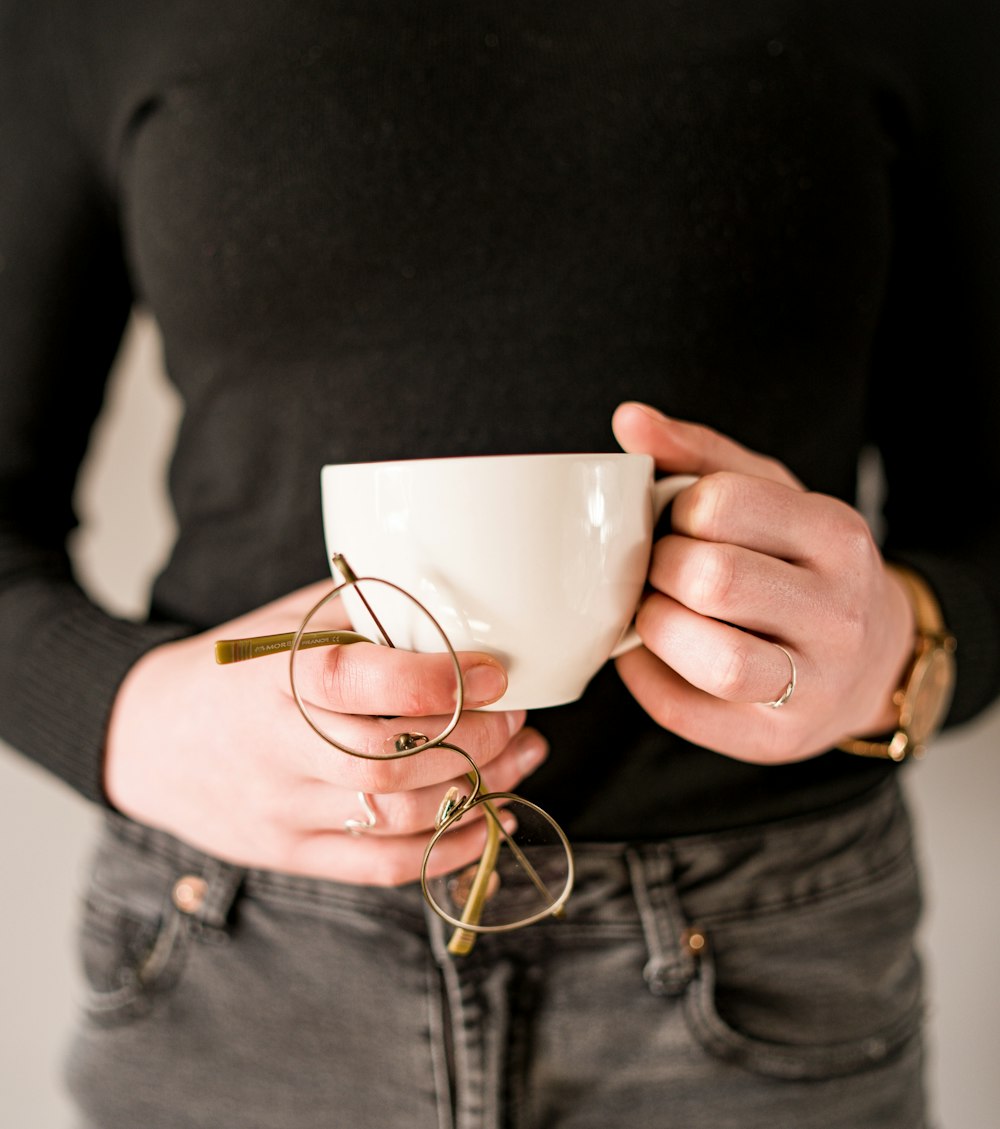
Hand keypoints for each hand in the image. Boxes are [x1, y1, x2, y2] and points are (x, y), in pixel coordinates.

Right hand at [104, 581, 546, 883]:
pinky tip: (491, 820)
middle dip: (475, 740)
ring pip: (397, 817)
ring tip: (520, 758)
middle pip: (391, 762)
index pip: (358, 684)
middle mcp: (277, 750)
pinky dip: (449, 850)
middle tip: (517, 716)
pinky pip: (382, 866)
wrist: (152, 738)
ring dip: (477, 791)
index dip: (439, 680)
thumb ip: (360, 615)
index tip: (495, 671)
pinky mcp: (291, 853)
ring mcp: (283, 810)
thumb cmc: (235, 670)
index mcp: (274, 678)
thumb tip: (457, 610)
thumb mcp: (284, 623)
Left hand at [611, 401, 914, 763]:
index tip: (678, 523)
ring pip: (715, 659)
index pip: (724, 501)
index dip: (677, 509)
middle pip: (713, 579)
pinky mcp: (780, 739)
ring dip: (657, 629)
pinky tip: (649, 655)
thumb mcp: (771, 496)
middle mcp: (839, 610)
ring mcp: (817, 683)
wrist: (873, 661)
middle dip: (661, 570)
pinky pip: (688, 713)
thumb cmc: (802, 566)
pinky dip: (647, 680)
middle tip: (660, 571)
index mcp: (836, 534)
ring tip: (656, 613)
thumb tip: (628, 418)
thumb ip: (699, 455)